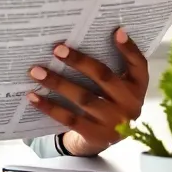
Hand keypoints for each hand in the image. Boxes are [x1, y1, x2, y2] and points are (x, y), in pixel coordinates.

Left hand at [26, 28, 148, 156]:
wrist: (107, 140)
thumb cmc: (109, 103)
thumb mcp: (119, 87)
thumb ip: (109, 66)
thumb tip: (85, 38)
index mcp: (137, 87)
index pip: (138, 65)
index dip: (129, 48)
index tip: (116, 31)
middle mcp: (130, 104)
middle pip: (103, 77)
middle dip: (79, 61)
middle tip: (57, 49)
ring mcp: (114, 122)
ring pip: (83, 98)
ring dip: (58, 83)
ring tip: (36, 71)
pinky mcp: (96, 135)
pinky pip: (69, 118)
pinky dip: (50, 107)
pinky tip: (33, 96)